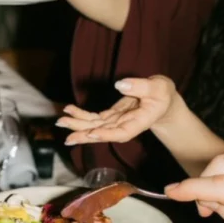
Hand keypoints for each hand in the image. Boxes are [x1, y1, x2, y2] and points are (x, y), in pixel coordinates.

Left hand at [57, 76, 178, 145]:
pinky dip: (80, 114)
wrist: (162, 101)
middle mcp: (124, 126)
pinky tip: (68, 110)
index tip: (92, 133)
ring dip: (77, 125)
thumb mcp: (158, 87)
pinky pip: (93, 118)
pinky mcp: (110, 117)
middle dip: (84, 134)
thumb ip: (141, 86)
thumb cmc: (163, 94)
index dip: (106, 134)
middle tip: (67, 137)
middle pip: (102, 133)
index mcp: (139, 123)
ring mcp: (115, 122)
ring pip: (94, 126)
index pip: (122, 133)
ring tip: (61, 121)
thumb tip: (120, 84)